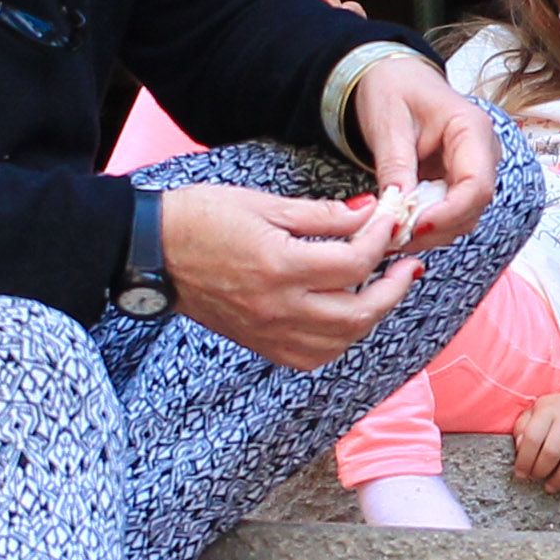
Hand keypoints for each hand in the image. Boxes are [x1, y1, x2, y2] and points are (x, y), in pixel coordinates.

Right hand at [159, 179, 415, 369]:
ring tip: (384, 289)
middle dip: (392, 289)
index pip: (354, 264)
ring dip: (371, 316)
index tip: (391, 221)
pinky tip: (347, 315)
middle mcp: (279, 308)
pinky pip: (314, 355)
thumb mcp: (265, 205)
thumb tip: (370, 213)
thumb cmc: (201, 218)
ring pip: (341, 340)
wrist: (151, 251)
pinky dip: (340, 338)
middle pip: (358, 312)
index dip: (381, 241)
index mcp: (280, 267)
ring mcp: (269, 331)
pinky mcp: (261, 343)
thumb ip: (322, 216)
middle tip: (408, 266)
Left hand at [349, 51, 497, 249]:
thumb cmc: (393, 89)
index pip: (477, 185)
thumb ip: (395, 165)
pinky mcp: (458, 182)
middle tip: (392, 237)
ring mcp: (473, 169)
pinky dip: (426, 225)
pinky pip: (450, 213)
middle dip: (435, 229)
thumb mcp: (388, 122)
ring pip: (463, 217)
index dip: (448, 214)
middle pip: (473, 207)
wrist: (394, 78)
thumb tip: (398, 208)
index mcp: (472, 128)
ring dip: (430, 233)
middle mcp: (482, 152)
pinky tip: (399, 226)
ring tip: (391, 234)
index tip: (412, 227)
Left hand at [510, 383, 559, 490]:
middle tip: (536, 478)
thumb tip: (519, 447)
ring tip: (551, 486)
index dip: (524, 460)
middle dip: (540, 471)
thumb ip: (523, 427)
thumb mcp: (538, 411)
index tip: (521, 473)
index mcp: (549, 409)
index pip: (532, 438)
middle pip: (552, 452)